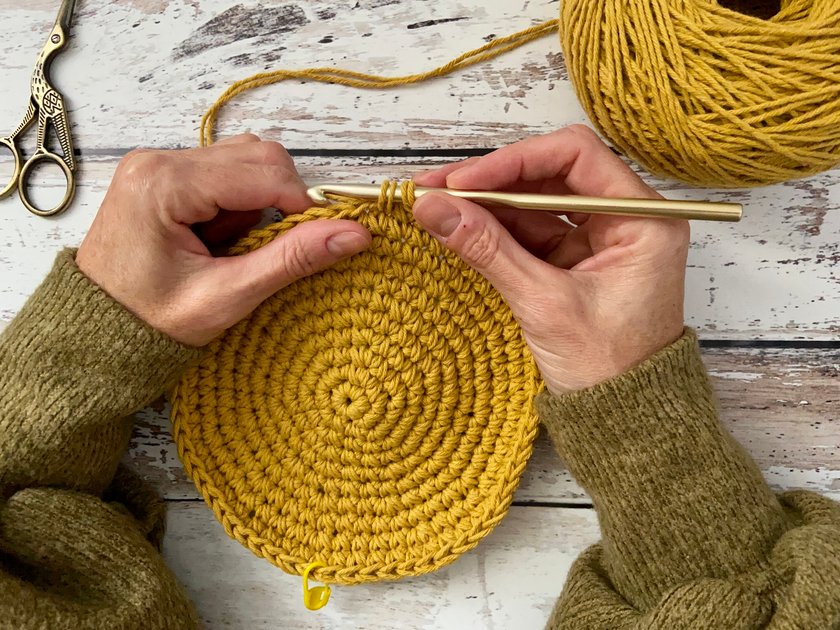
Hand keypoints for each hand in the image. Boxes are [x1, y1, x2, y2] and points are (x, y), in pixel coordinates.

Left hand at [76, 134, 370, 345]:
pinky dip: (237, 206)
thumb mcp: (227, 296)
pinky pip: (225, 173)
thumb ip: (291, 259)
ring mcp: (158, 164)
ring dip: (256, 205)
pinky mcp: (164, 174)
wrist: (97, 333)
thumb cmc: (150, 321)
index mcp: (165, 184)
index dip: (303, 205)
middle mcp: (158, 160)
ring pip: (246, 162)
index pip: (264, 172)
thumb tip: (355, 234)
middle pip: (258, 157)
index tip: (317, 241)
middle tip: (256, 253)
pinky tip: (216, 239)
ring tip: (228, 249)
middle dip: (275, 205)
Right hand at [412, 125, 688, 395]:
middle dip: (493, 180)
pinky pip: (531, 231)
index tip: (464, 182)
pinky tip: (460, 228)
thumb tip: (435, 209)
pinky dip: (496, 230)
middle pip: (552, 173)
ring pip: (536, 201)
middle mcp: (625, 218)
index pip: (576, 156)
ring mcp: (598, 238)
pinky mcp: (576, 259)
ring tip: (436, 207)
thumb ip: (489, 251)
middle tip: (437, 189)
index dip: (514, 161)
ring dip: (488, 204)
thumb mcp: (544, 305)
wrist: (624, 422)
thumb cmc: (609, 369)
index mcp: (643, 220)